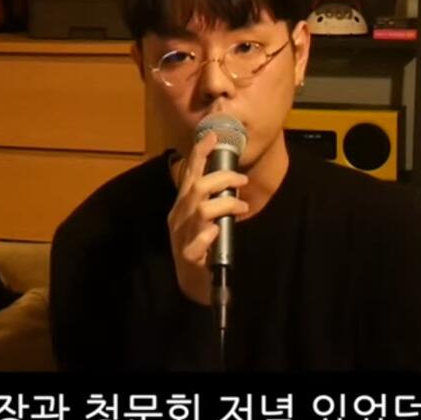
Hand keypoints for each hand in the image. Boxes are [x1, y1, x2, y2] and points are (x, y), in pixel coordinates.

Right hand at [168, 131, 249, 305]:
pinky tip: (218, 231)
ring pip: (201, 210)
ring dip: (226, 204)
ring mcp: (181, 236)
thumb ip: (211, 200)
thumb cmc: (201, 247)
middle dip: (222, 178)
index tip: (213, 136)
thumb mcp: (203, 219)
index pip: (188, 174)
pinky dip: (209, 234)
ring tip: (242, 205)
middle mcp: (178, 217)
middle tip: (242, 180)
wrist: (193, 284)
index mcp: (181, 205)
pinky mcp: (188, 256)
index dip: (199, 153)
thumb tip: (230, 179)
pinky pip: (197, 241)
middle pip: (197, 187)